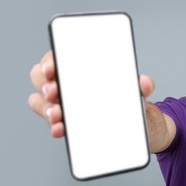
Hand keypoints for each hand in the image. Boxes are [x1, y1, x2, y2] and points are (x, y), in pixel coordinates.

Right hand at [28, 51, 154, 137]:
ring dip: (45, 107)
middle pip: (41, 77)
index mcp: (82, 69)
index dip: (50, 60)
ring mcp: (64, 104)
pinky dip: (55, 126)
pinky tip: (61, 129)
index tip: (52, 67)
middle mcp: (67, 84)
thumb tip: (145, 82)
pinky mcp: (67, 124)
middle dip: (45, 84)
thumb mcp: (137, 92)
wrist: (137, 126)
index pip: (58, 57)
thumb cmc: (129, 100)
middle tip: (55, 91)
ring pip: (40, 101)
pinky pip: (53, 123)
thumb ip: (142, 86)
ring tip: (58, 114)